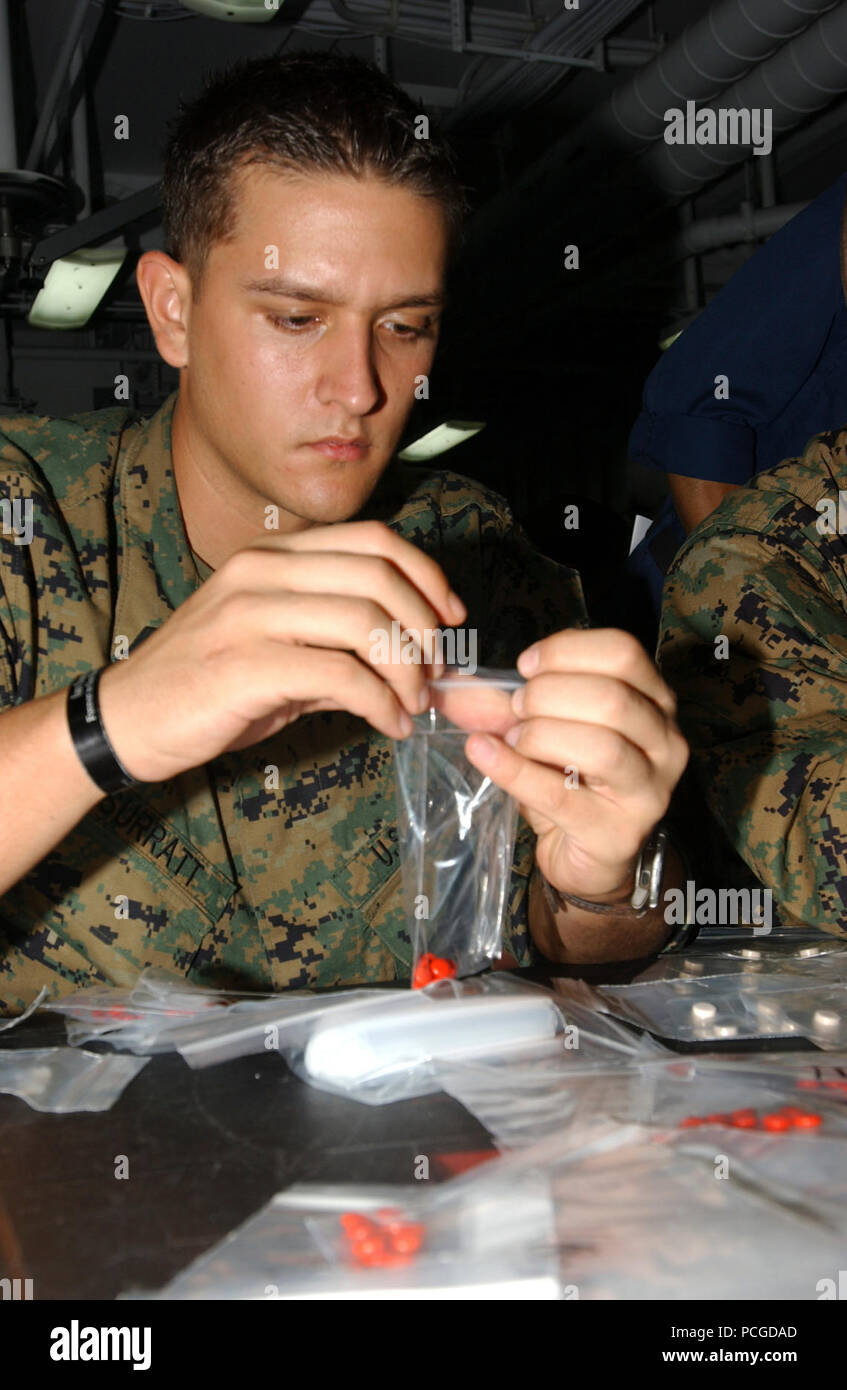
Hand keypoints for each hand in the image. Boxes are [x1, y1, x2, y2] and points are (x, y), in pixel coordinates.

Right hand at [99, 520, 464, 782]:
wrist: (127, 718)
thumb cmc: (204, 685)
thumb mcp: (273, 647)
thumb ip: (337, 643)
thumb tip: (410, 659)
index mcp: (272, 557)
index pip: (372, 539)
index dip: (426, 574)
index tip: (451, 616)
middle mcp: (262, 572)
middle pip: (378, 576)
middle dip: (424, 628)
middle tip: (435, 673)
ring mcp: (251, 614)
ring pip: (365, 623)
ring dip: (407, 671)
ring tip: (413, 704)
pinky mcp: (245, 665)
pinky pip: (340, 676)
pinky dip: (380, 703)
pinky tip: (388, 723)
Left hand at [462, 629, 688, 902]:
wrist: (590, 858)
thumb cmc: (575, 783)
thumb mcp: (546, 730)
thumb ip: (503, 703)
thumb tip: (447, 684)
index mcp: (655, 701)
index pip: (623, 652)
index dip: (565, 650)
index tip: (525, 667)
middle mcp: (665, 742)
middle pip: (611, 696)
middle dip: (548, 695)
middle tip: (515, 710)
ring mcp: (649, 791)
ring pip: (599, 745)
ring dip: (539, 734)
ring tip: (512, 740)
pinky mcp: (619, 833)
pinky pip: (560, 794)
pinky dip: (514, 770)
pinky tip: (484, 754)